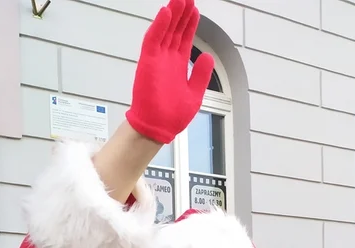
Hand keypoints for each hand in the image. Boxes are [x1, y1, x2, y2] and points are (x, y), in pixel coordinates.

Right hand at [125, 0, 213, 143]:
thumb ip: (201, 75)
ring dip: (172, 14)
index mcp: (178, 65)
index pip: (185, 38)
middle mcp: (167, 59)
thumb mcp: (195, 94)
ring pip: (165, 30)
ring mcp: (157, 59)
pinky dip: (159, 26)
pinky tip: (166, 13)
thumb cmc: (173, 115)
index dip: (190, 23)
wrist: (158, 129)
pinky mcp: (148, 62)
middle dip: (182, 13)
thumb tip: (207, 56)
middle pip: (175, 29)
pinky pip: (153, 40)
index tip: (195, 9)